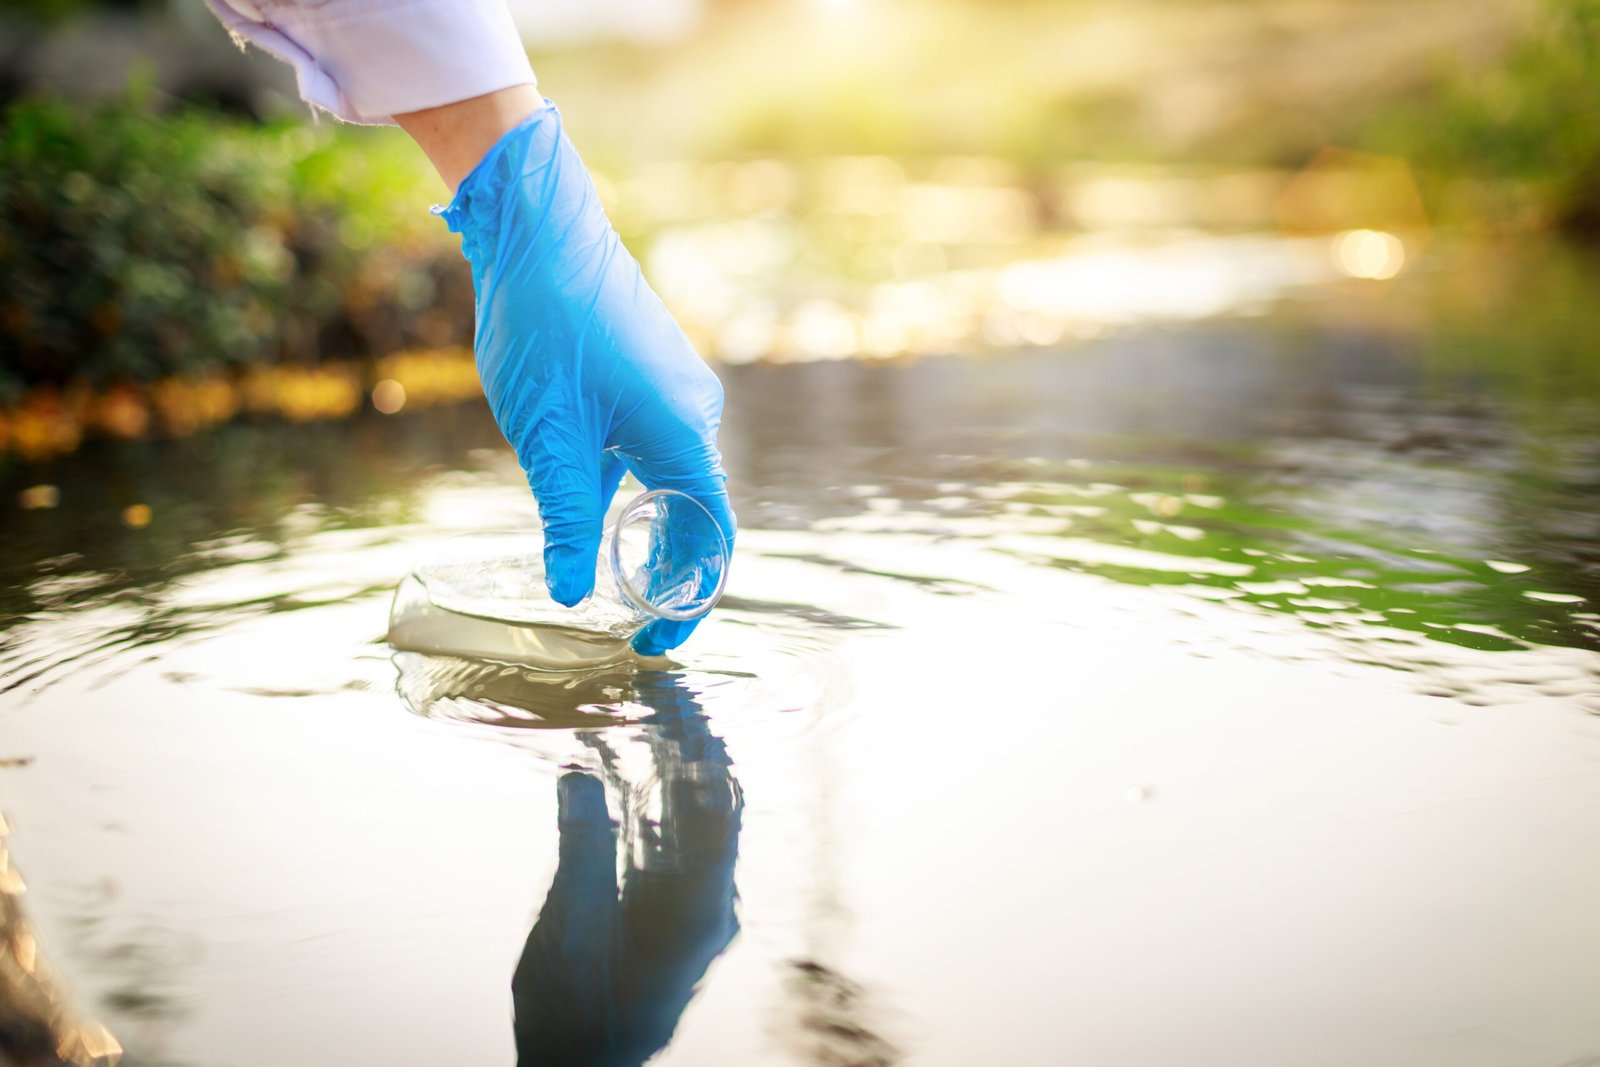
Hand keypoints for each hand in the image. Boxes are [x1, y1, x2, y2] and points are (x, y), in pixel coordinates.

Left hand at [436, 103, 733, 654]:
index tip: (654, 642)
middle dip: (671, 576)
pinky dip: (635, 493)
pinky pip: (656, 452)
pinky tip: (594, 509)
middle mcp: (695, 416)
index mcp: (683, 435)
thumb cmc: (545, 326)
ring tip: (612, 579)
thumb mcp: (549, 439)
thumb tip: (570, 595)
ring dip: (650, 534)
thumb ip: (566, 521)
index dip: (690, 599)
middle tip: (630, 624)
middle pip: (700, 516)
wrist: (540, 229)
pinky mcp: (652, 378)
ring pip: (676, 484)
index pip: (711, 539)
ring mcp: (676, 394)